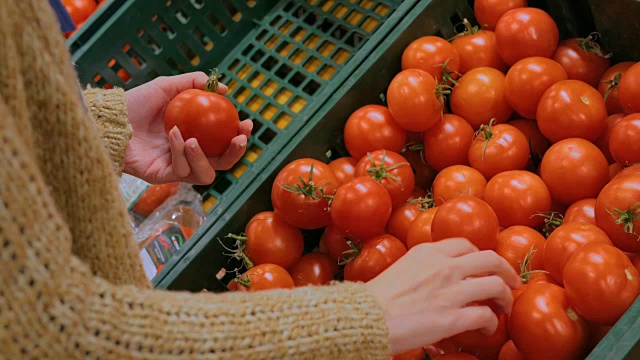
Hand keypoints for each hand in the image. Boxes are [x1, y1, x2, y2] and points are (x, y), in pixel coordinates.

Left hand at [123, 72, 252, 183]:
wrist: (109, 119)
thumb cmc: (135, 103)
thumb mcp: (167, 86)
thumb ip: (194, 84)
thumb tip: (224, 87)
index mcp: (194, 137)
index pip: (223, 142)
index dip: (239, 136)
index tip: (246, 123)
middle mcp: (188, 155)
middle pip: (222, 164)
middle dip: (235, 154)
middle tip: (239, 138)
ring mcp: (176, 168)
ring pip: (205, 175)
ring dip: (204, 157)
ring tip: (195, 139)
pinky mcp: (162, 177)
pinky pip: (180, 170)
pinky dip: (180, 151)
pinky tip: (175, 135)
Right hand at [366, 238, 520, 354]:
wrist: (366, 317)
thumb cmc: (376, 297)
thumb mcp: (401, 268)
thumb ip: (423, 267)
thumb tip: (435, 278)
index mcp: (429, 251)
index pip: (466, 245)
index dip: (481, 255)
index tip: (485, 266)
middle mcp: (445, 267)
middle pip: (491, 259)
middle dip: (506, 270)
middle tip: (511, 281)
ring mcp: (451, 291)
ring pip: (496, 285)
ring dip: (505, 297)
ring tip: (504, 306)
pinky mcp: (453, 318)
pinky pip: (485, 316)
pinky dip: (490, 323)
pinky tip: (486, 329)